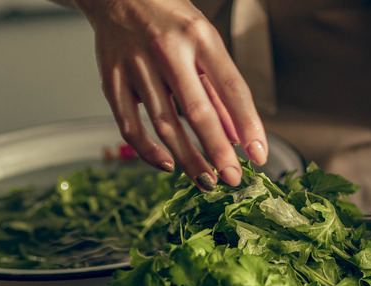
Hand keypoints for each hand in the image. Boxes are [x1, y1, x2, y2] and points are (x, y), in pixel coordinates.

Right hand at [74, 0, 267, 190]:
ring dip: (189, 160)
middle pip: (197, 112)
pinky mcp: (112, 81)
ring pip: (165, 125)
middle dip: (218, 152)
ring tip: (206, 181)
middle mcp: (168, 50)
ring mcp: (136, 66)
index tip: (258, 155)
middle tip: (233, 179)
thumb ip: (219, 89)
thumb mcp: (204, 43)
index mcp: (200, 37)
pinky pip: (130, 126)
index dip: (248, 125)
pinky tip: (167, 164)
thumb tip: (238, 136)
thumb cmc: (169, 19)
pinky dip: (149, 151)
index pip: (232, 87)